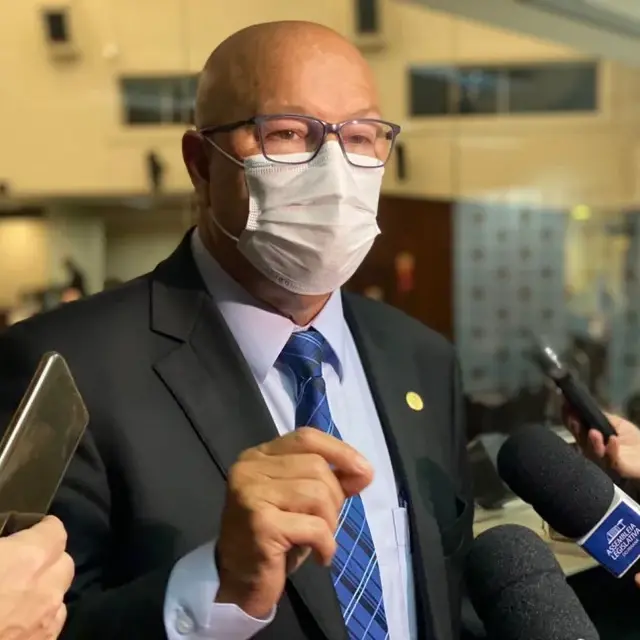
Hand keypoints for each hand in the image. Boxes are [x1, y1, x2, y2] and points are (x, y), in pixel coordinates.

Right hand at [0, 515, 73, 638]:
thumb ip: (0, 548)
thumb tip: (4, 548)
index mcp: (28, 559)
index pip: (55, 531)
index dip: (41, 529)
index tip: (26, 531)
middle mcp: (46, 591)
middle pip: (63, 564)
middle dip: (47, 561)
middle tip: (18, 565)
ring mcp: (45, 626)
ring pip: (58, 599)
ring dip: (43, 593)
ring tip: (13, 598)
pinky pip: (47, 629)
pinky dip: (36, 623)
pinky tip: (11, 626)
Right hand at [215, 427, 372, 617]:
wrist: (238, 581)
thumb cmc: (275, 539)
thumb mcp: (303, 502)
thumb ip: (329, 481)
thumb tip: (364, 471)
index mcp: (259, 456)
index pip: (306, 437)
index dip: (340, 450)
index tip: (364, 471)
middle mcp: (250, 468)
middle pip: (316, 466)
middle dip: (335, 497)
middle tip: (326, 524)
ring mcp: (252, 493)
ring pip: (317, 494)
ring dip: (330, 522)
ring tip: (320, 540)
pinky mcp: (260, 523)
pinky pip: (314, 527)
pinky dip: (327, 545)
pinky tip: (320, 557)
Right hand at [564, 406, 639, 478]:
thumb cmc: (633, 440)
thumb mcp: (617, 423)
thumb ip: (601, 418)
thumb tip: (584, 407)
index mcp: (589, 437)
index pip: (574, 426)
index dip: (568, 417)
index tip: (565, 405)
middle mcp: (592, 449)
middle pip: (579, 440)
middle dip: (575, 429)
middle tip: (573, 419)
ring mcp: (603, 460)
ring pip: (593, 452)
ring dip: (592, 442)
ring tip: (594, 432)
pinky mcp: (618, 469)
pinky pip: (612, 461)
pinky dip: (611, 450)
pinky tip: (613, 440)